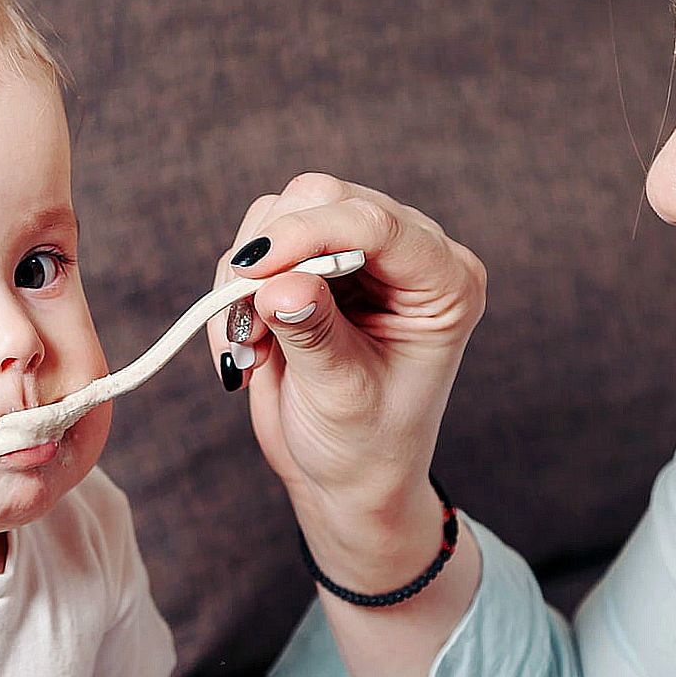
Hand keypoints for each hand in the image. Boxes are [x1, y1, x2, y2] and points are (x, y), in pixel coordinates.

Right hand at [206, 173, 485, 550]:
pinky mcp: (310, 265)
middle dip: (271, 256)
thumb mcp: (341, 396)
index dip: (309, 233)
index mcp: (442, 282)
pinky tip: (248, 348)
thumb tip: (278, 284)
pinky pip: (254, 247)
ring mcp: (355, 255)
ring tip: (250, 348)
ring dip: (245, 279)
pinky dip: (233, 293)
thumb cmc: (363, 446)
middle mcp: (405, 255)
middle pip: (322, 198)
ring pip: (279, 213)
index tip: (253, 270)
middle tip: (247, 325)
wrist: (345, 478)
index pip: (375, 224)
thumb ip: (313, 333)